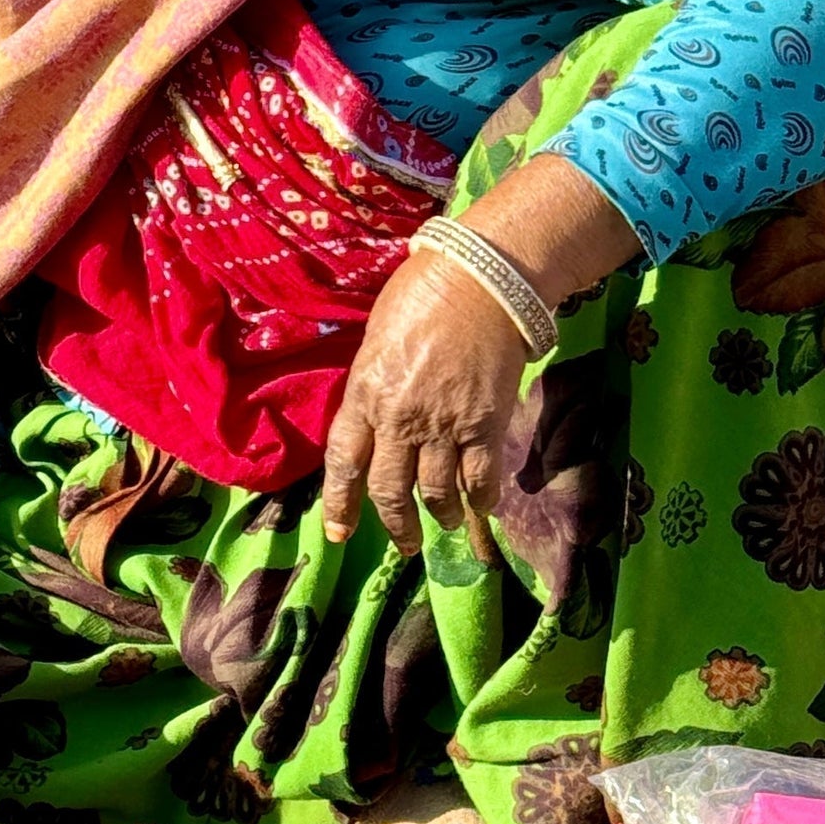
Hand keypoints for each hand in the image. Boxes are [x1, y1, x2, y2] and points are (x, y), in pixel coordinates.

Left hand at [322, 249, 528, 554]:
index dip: (340, 503)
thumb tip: (371, 414)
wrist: (481, 280)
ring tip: (445, 524)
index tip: (339, 533)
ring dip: (440, 517)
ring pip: (434, 494)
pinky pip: (480, 479)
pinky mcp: (485, 426)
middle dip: (396, 525)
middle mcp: (399, 419)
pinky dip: (481, 500)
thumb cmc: (422, 293)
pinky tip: (482, 506)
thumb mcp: (376, 338)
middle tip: (405, 544)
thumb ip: (371, 384)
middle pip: (389, 490)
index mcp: (364, 394)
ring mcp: (443, 427)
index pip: (344, 463)